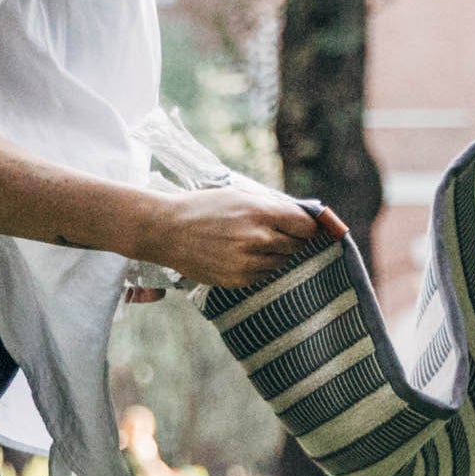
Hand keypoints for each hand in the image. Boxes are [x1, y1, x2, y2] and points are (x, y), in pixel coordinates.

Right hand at [147, 187, 334, 290]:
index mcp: (260, 213)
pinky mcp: (238, 280)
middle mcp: (257, 239)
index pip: (306, 226)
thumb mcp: (239, 196)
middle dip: (291, 239)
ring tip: (251, 242)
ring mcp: (248, 263)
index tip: (306, 227)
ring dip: (275, 253)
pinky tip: (239, 255)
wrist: (166, 230)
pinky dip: (258, 266)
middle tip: (275, 233)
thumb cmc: (204, 208)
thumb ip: (272, 206)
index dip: (308, 226)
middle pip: (297, 245)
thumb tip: (304, 217)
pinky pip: (263, 275)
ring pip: (281, 262)